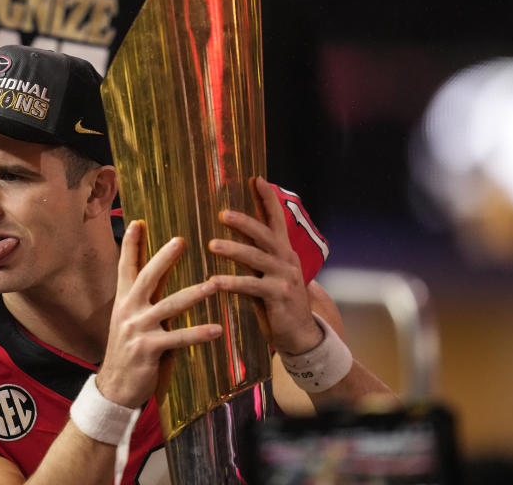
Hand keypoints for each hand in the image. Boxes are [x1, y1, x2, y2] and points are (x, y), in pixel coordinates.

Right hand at [96, 220, 221, 407]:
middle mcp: (128, 310)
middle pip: (146, 277)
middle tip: (181, 240)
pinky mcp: (148, 349)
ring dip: (192, 294)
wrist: (114, 388)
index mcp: (124, 300)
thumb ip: (141, 300)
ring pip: (168, 306)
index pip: (125, 266)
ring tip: (213, 285)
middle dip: (163, 258)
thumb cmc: (127, 351)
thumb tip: (156, 279)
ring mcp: (137, 329)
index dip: (130, 244)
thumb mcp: (128, 320)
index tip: (137, 221)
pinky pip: (177, 339)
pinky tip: (217, 329)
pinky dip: (198, 334)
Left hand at [207, 176, 323, 355]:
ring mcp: (284, 278)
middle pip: (266, 235)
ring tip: (212, 245)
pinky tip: (214, 281)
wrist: (301, 335)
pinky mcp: (278, 297)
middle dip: (245, 222)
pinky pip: (252, 287)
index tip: (256, 178)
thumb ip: (255, 256)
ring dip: (234, 250)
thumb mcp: (268, 274)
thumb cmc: (278, 302)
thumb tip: (233, 237)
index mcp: (284, 251)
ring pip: (257, 258)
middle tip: (223, 214)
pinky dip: (232, 282)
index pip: (277, 219)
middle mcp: (286, 260)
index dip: (267, 199)